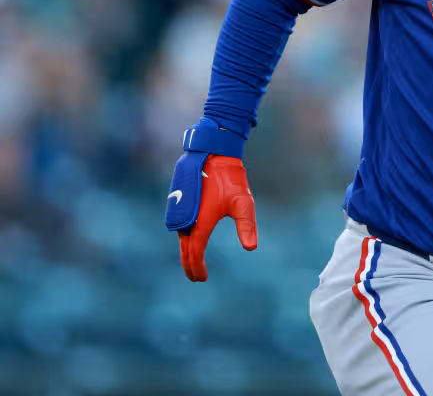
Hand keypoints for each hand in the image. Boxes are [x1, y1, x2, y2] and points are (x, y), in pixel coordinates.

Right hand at [173, 155, 257, 281]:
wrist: (213, 155)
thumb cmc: (230, 179)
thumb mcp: (243, 203)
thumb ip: (246, 226)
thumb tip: (251, 248)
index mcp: (201, 222)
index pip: (195, 253)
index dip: (197, 267)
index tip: (202, 278)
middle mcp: (186, 220)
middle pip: (185, 249)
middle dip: (190, 265)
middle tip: (196, 278)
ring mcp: (180, 211)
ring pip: (181, 238)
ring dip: (186, 252)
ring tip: (193, 263)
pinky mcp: (179, 203)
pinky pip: (180, 227)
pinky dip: (184, 239)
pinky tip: (190, 242)